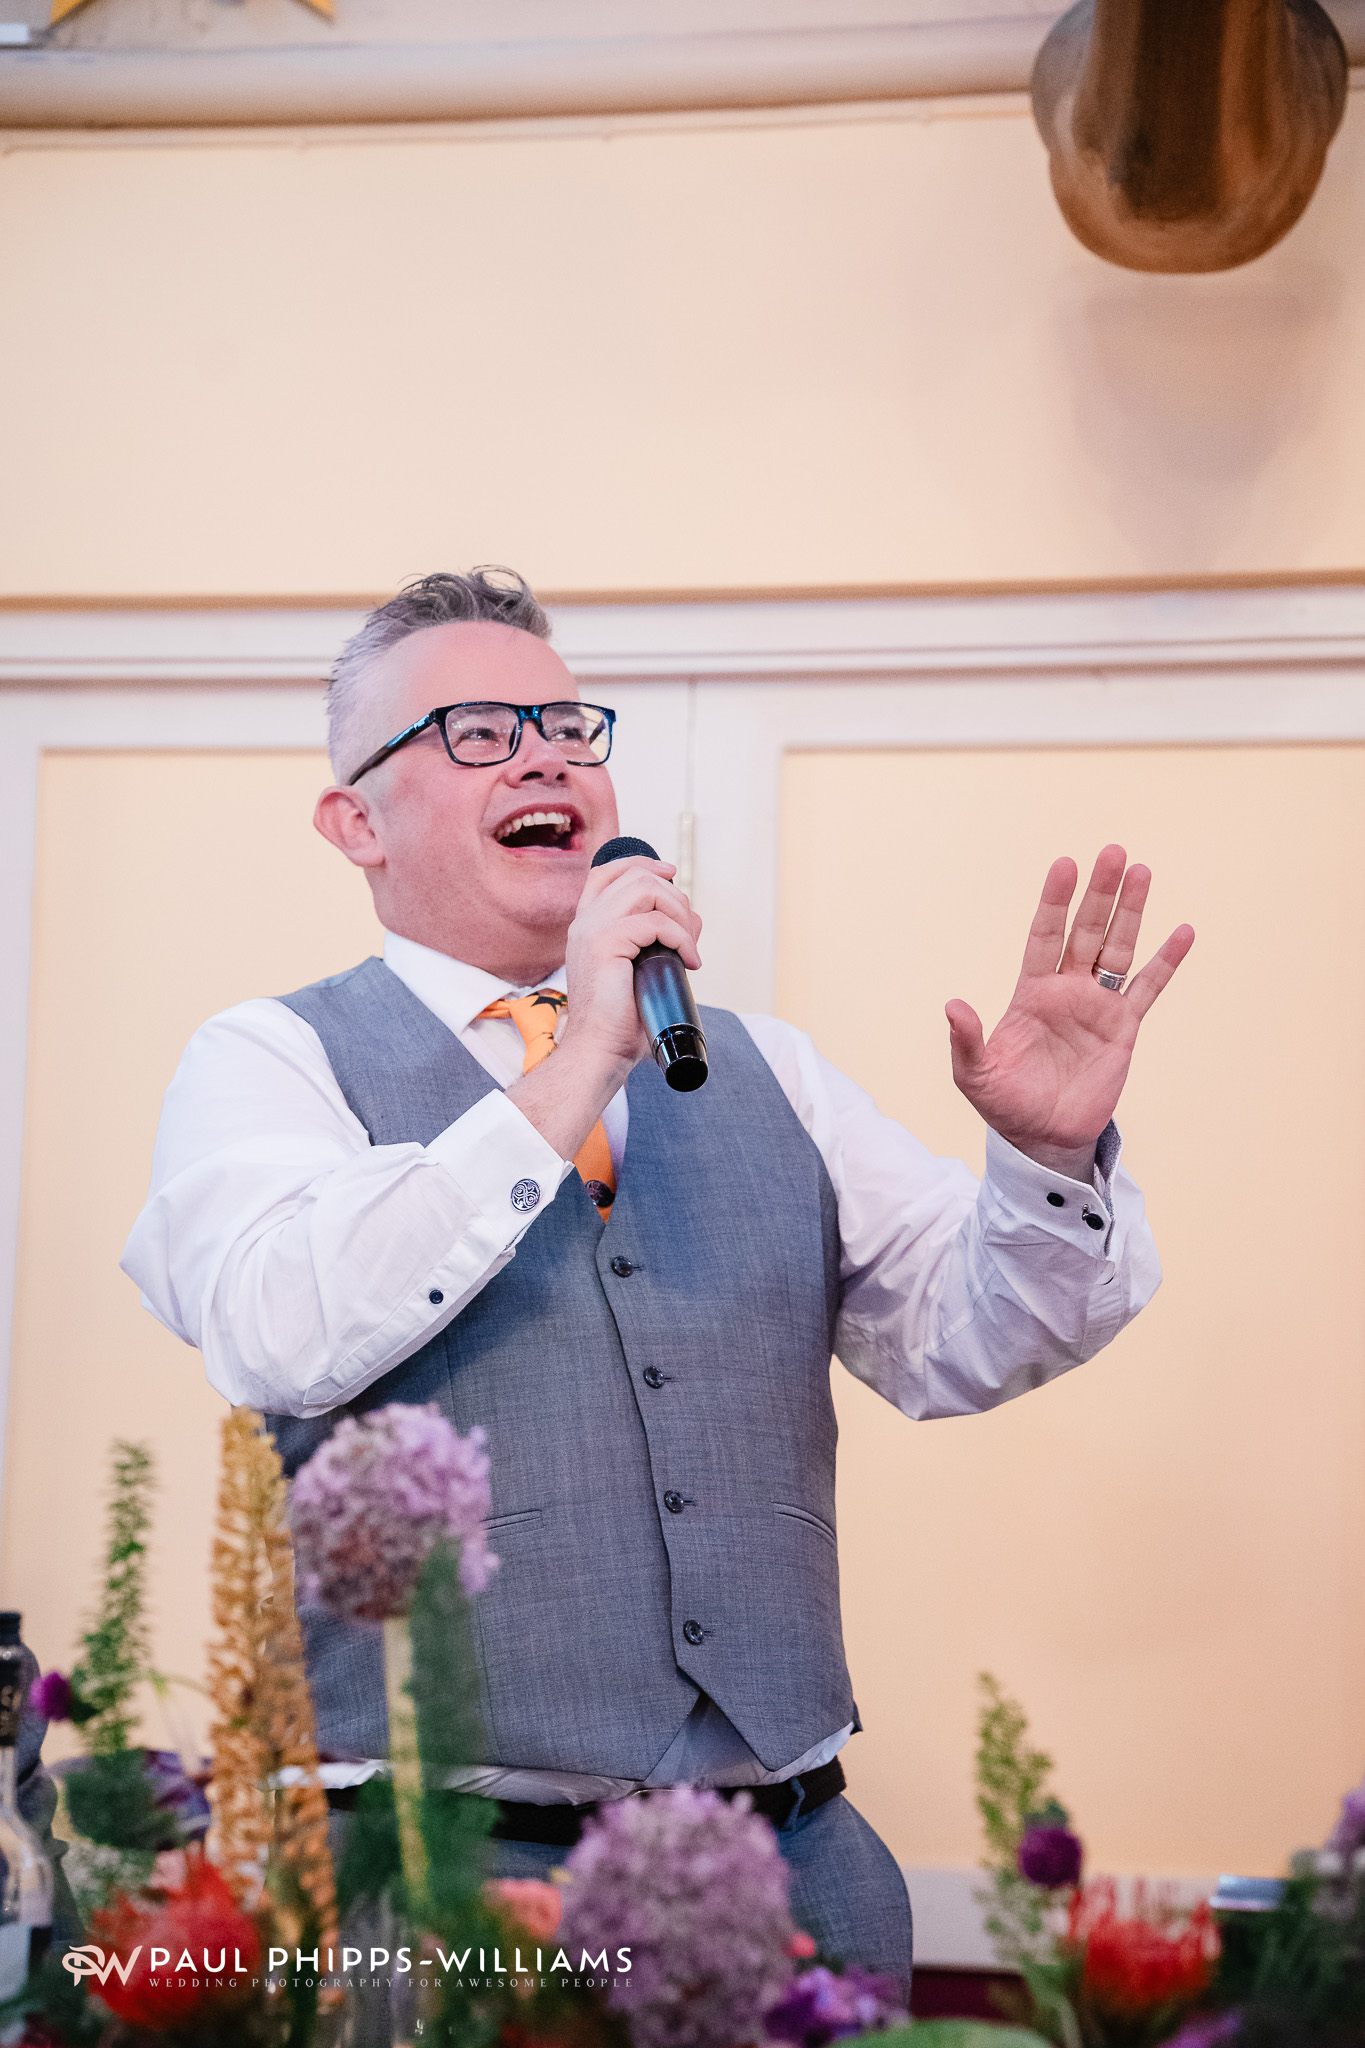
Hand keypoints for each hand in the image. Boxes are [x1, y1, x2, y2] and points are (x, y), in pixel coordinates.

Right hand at [508, 856, 701, 1161]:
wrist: (599, 1051)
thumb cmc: (621, 1023)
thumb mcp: (637, 971)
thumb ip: (652, 944)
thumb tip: (689, 926)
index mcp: (587, 926)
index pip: (609, 872)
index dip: (643, 863)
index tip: (672, 874)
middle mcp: (585, 921)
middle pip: (636, 875)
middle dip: (674, 897)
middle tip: (690, 934)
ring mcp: (592, 929)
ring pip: (647, 889)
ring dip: (680, 913)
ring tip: (689, 947)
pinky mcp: (605, 943)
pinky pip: (656, 922)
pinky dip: (682, 938)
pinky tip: (689, 962)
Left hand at [945, 845, 1193, 1179]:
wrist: (1042, 1139)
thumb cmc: (1004, 1104)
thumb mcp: (975, 1075)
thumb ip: (966, 1039)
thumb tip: (953, 1004)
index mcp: (1031, 993)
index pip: (1045, 936)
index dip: (1054, 902)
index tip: (1064, 864)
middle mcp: (1067, 990)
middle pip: (1086, 931)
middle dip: (1099, 893)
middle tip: (1113, 852)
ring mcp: (1098, 1006)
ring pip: (1118, 949)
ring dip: (1131, 912)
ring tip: (1142, 872)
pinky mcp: (1124, 1029)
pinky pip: (1148, 988)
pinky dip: (1166, 962)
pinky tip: (1182, 932)